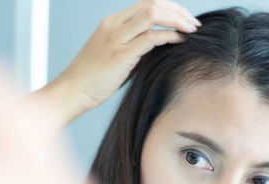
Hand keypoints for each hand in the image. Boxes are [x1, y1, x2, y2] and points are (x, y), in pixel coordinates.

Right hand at [57, 0, 200, 109]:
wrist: (74, 90)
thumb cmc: (95, 76)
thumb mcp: (116, 53)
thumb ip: (136, 44)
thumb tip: (162, 43)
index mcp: (113, 21)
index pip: (148, 3)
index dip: (171, 7)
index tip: (185, 19)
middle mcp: (114, 24)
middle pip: (153, 4)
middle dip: (179, 11)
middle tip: (194, 24)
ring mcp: (116, 37)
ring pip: (153, 15)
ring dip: (177, 20)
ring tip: (192, 30)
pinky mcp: (120, 54)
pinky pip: (151, 38)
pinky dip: (170, 37)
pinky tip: (181, 42)